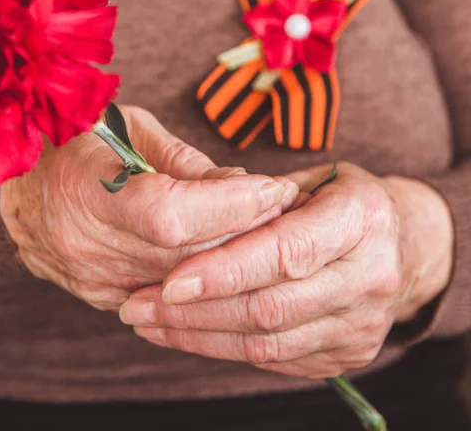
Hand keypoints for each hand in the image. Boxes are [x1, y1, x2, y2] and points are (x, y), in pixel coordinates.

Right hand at [0, 106, 296, 310]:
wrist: (20, 177)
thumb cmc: (76, 138)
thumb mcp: (128, 129)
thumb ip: (184, 163)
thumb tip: (241, 188)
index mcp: (84, 190)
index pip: (170, 214)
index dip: (229, 206)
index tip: (274, 189)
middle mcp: (84, 247)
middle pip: (186, 256)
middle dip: (246, 230)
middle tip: (285, 205)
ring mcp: (90, 279)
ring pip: (183, 283)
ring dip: (232, 256)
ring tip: (266, 226)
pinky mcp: (100, 295)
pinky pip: (165, 295)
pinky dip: (201, 275)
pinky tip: (228, 252)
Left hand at [122, 162, 452, 377]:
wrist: (400, 243)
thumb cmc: (341, 199)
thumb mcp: (312, 177)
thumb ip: (259, 193)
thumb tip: (191, 207)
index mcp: (363, 216)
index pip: (285, 250)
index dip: (224, 268)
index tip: (168, 281)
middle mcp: (372, 275)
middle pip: (272, 305)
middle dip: (196, 312)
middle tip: (138, 306)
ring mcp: (364, 324)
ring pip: (268, 342)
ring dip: (199, 336)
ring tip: (147, 322)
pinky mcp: (349, 354)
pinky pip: (275, 360)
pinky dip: (222, 348)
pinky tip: (183, 334)